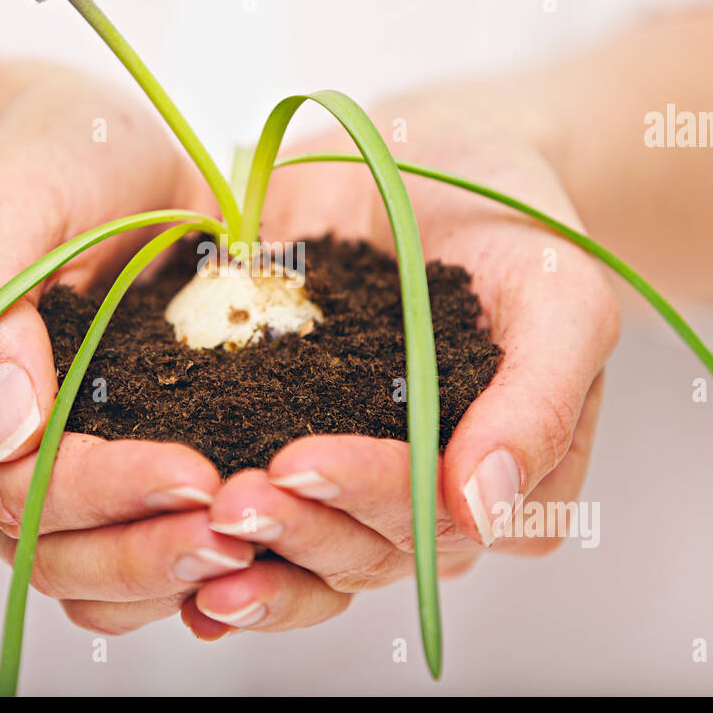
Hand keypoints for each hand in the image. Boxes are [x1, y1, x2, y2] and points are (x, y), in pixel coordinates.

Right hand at [0, 71, 251, 632]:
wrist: (92, 155)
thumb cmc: (43, 160)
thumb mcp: (4, 199)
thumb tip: (4, 431)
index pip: (6, 479)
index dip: (98, 490)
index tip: (195, 474)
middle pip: (44, 549)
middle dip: (143, 550)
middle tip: (240, 530)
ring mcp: (30, 475)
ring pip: (83, 576)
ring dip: (164, 573)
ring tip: (250, 548)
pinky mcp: (94, 474)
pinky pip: (122, 554)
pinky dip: (175, 567)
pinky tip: (241, 549)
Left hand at [179, 87, 619, 637]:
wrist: (436, 158)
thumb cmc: (514, 223)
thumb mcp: (560, 294)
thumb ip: (540, 399)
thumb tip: (488, 509)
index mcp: (499, 475)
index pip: (437, 517)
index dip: (369, 495)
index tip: (302, 461)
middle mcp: (421, 495)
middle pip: (362, 549)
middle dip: (295, 530)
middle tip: (229, 501)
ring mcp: (347, 474)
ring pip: (302, 553)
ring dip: (246, 554)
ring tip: (187, 534)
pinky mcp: (277, 438)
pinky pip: (249, 510)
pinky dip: (200, 541)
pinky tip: (152, 549)